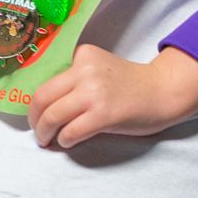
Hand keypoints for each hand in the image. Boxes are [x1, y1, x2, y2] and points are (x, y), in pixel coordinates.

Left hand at [30, 44, 197, 150]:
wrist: (162, 91)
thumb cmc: (130, 85)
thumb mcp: (99, 70)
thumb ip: (76, 79)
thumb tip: (45, 105)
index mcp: (83, 55)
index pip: (48, 80)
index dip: (39, 101)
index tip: (38, 113)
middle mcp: (86, 70)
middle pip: (43, 97)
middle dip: (35, 119)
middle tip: (38, 131)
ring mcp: (94, 93)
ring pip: (52, 116)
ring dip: (45, 132)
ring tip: (46, 140)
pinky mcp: (103, 114)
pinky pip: (71, 131)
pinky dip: (64, 140)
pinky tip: (68, 142)